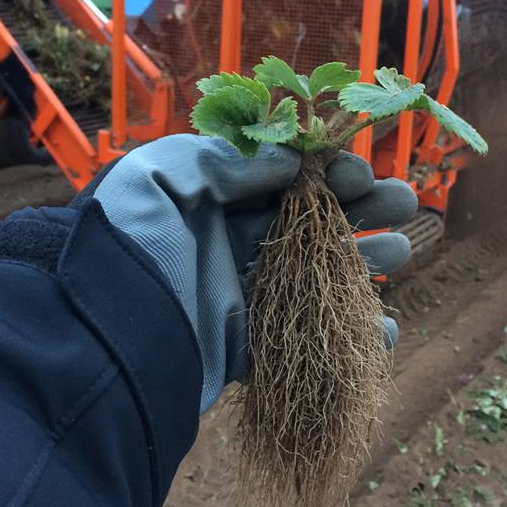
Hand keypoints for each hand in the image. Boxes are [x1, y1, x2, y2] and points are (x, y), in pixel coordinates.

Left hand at [78, 134, 417, 412]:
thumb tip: (287, 159)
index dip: (326, 173)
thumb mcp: (157, 177)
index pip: (280, 178)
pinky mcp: (247, 347)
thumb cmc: (129, 250)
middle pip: (307, 223)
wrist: (100, 344)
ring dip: (363, 262)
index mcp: (208, 201)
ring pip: (316, 274)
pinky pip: (307, 336)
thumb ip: (222, 160)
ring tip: (403, 249)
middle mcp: (228, 244)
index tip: (362, 173)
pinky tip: (384, 324)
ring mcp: (241, 296)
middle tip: (405, 204)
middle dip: (359, 210)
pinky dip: (348, 333)